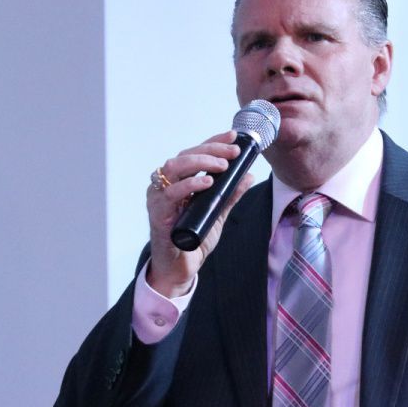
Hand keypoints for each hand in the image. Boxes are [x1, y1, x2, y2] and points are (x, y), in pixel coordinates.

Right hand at [146, 131, 254, 297]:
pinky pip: (170, 194)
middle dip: (211, 149)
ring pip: (174, 167)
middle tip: (233, 152)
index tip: (234, 136)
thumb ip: (230, 195)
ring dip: (200, 162)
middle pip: (185, 155)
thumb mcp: (217, 214)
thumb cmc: (193, 240)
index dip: (214, 141)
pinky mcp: (158, 214)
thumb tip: (249, 176)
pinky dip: (189, 185)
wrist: (180, 269)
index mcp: (179, 181)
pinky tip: (206, 182)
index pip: (195, 153)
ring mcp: (160, 198)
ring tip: (222, 165)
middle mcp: (167, 185)